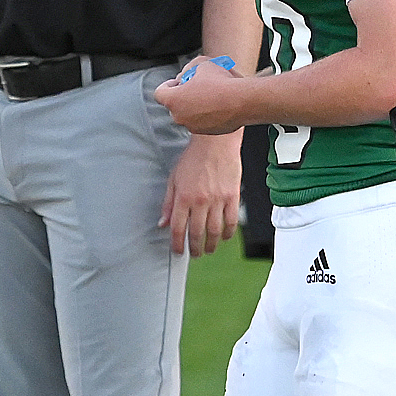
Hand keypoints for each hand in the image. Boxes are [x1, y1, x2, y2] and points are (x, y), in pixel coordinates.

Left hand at [154, 57, 245, 134]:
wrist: (242, 101)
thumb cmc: (220, 81)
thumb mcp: (202, 64)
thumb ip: (189, 68)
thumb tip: (186, 76)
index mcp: (173, 101)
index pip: (159, 93)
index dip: (169, 85)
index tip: (180, 81)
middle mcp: (179, 117)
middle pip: (175, 105)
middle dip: (183, 95)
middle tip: (197, 86)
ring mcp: (193, 127)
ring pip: (189, 114)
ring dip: (196, 105)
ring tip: (212, 93)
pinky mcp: (208, 132)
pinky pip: (203, 121)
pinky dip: (208, 114)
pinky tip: (221, 104)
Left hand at [158, 133, 241, 256]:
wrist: (215, 141)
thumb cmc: (194, 157)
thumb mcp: (174, 179)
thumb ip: (169, 203)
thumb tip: (163, 223)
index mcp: (183, 197)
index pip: (178, 229)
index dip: (177, 244)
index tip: (178, 251)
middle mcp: (200, 201)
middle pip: (197, 233)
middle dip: (195, 248)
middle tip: (195, 253)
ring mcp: (218, 200)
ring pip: (214, 231)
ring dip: (211, 244)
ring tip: (208, 249)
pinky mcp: (232, 196)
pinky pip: (231, 221)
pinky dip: (227, 233)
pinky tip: (223, 237)